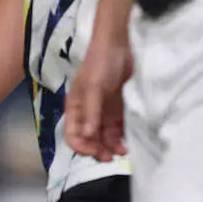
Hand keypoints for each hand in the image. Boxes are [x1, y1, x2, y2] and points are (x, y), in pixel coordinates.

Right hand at [64, 34, 131, 160]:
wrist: (120, 44)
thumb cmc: (101, 63)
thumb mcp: (93, 86)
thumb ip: (91, 111)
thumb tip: (88, 135)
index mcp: (76, 107)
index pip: (73, 135)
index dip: (83, 147)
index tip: (97, 152)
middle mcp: (88, 113)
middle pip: (89, 140)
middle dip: (99, 150)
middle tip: (112, 156)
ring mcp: (104, 112)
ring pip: (105, 138)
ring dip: (111, 147)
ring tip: (123, 150)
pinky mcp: (118, 109)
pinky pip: (118, 130)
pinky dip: (122, 139)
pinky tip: (129, 142)